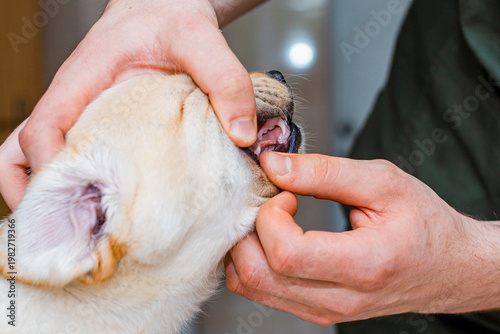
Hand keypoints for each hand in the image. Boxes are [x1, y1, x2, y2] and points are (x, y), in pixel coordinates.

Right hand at [1, 0, 256, 209]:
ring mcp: (78, 118)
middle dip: (37, 199)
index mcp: (83, 81)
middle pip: (19, 156)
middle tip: (73, 235)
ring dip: (47, 199)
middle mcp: (71, 103)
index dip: (51, 173)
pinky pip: (65, 160)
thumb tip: (242, 135)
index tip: (81, 205)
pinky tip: (100, 209)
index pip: (43, 131)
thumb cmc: (168, 19)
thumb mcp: (200, 39)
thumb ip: (225, 80)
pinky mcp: (94, 127)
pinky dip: (70, 188)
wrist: (162, 8)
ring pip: (31, 161)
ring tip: (82, 232)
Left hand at [225, 152, 499, 324]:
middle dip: (248, 229)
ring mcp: (325, 311)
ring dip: (246, 245)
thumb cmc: (424, 224)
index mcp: (364, 265)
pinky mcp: (316, 311)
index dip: (270, 216)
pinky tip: (272, 237)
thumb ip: (324, 172)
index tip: (285, 194)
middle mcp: (340, 299)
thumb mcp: (383, 182)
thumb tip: (274, 165)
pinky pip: (262, 291)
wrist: (448, 267)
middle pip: (257, 274)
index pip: (286, 254)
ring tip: (272, 219)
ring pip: (250, 286)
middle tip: (272, 204)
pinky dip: (252, 261)